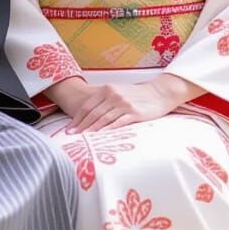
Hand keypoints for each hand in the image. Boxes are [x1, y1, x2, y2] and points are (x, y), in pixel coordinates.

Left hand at [67, 73, 197, 132]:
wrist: (159, 93)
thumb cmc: (136, 95)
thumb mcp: (118, 92)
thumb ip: (104, 101)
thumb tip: (88, 115)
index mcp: (107, 90)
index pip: (87, 106)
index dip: (77, 119)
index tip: (69, 129)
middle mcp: (113, 95)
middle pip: (93, 113)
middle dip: (81, 126)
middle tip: (72, 137)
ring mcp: (123, 103)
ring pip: (103, 119)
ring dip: (91, 130)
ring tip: (83, 139)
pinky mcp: (134, 112)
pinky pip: (117, 123)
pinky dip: (107, 130)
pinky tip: (100, 137)